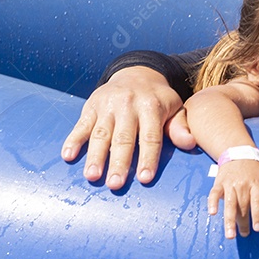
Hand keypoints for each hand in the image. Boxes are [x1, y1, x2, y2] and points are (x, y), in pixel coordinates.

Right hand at [61, 67, 194, 188]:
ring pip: (100, 133)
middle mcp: (128, 105)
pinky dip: (73, 140)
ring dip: (95, 156)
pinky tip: (68, 155)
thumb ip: (180, 126)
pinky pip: (81, 124)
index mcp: (151, 107)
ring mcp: (108, 105)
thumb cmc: (159, 99)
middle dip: (119, 162)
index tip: (145, 179)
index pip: (150, 137)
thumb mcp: (175, 108)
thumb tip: (190, 143)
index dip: (148, 158)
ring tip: (92, 176)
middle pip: (123, 138)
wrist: (137, 73)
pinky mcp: (91, 106)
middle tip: (115, 185)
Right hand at [210, 161, 258, 237]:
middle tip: (244, 235)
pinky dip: (213, 203)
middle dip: (244, 222)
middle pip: (243, 206)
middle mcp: (243, 184)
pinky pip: (214, 194)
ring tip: (230, 235)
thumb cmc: (255, 172)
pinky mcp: (219, 183)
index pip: (258, 202)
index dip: (258, 215)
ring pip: (230, 203)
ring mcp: (230, 184)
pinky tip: (213, 213)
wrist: (239, 154)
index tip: (258, 228)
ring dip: (229, 220)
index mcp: (257, 184)